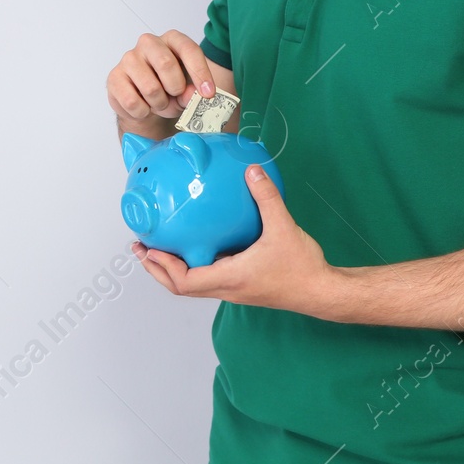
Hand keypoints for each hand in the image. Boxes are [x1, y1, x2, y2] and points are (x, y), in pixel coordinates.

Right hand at [107, 30, 216, 136]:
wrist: (144, 103)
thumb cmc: (168, 89)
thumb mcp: (188, 89)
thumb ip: (193, 91)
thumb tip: (192, 95)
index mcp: (171, 40)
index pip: (188, 49)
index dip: (200, 72)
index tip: (208, 93)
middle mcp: (149, 43)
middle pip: (166, 64)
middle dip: (176, 88)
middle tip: (176, 97)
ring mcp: (129, 58)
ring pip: (150, 88)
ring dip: (159, 104)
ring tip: (159, 103)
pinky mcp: (114, 77)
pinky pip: (132, 101)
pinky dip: (143, 112)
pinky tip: (144, 107)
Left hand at [131, 163, 347, 317]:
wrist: (321, 292)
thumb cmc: (302, 267)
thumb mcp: (283, 227)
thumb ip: (266, 197)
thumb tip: (251, 171)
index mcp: (230, 278)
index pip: (185, 281)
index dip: (162, 267)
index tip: (148, 249)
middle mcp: (227, 287)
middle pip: (180, 286)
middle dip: (157, 268)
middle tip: (141, 248)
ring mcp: (234, 288)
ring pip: (193, 283)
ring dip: (172, 268)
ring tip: (160, 245)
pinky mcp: (242, 284)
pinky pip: (209, 276)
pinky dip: (193, 263)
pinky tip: (198, 243)